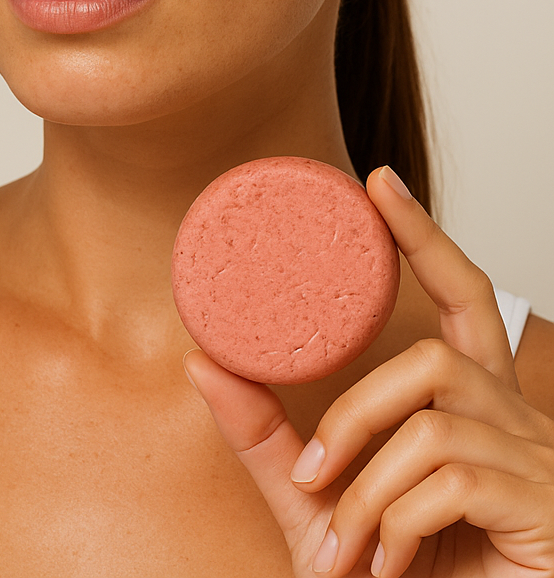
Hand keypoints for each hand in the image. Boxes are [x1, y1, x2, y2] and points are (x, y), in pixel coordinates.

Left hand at [183, 165, 553, 576]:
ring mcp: (540, 464)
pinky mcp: (545, 505)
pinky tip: (387, 562)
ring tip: (347, 545)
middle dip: (358, 409)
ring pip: (430, 420)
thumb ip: (267, 438)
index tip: (378, 182)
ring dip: (365, 486)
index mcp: (471, 411)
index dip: (424, 236)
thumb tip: (202, 360)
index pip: (461, 297)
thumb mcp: (318, 503)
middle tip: (312, 476)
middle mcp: (516, 423)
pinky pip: (452, 477)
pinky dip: (396, 521)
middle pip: (438, 352)